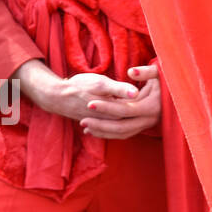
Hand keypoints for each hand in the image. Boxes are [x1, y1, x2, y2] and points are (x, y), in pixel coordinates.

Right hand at [16, 60, 160, 138]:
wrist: (56, 96)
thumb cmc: (79, 86)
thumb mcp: (101, 83)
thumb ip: (119, 89)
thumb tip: (135, 93)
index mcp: (115, 111)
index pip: (137, 111)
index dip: (147, 101)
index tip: (154, 91)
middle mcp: (111, 121)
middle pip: (132, 120)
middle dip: (142, 113)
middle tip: (152, 100)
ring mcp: (104, 123)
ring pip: (122, 126)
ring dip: (133, 119)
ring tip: (142, 110)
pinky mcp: (97, 122)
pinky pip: (112, 127)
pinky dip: (120, 123)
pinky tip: (125, 117)